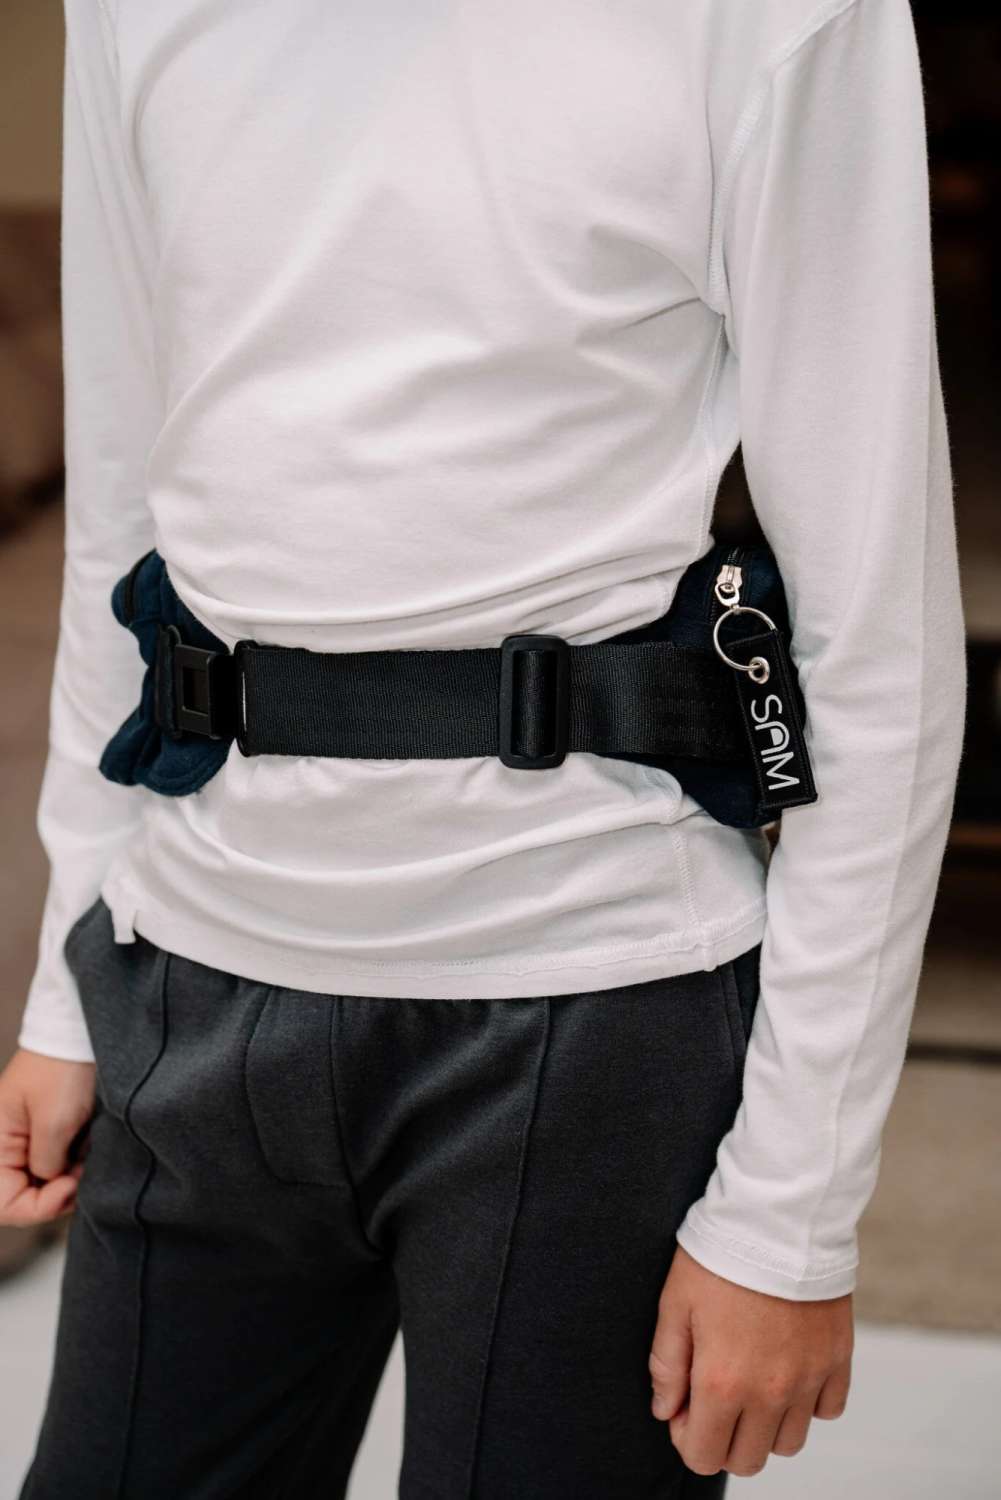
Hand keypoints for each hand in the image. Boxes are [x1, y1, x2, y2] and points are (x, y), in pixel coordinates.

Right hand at [0, 1048, 95, 1226]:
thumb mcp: (55, 1122)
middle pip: (23, 1196)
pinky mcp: (49, 1131)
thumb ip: (46, 1164)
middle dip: (56, 1194)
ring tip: (87, 1158)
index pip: (4, 1204)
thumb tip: (50, 1181)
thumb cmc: (62, 1070)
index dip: (38, 1207)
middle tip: (83, 1177)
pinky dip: (74, 1162)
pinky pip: (58, 1162)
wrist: (79, 1032)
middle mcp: (6, 1145)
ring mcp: (28, 1139)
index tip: (69, 1187)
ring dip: (68, 1178)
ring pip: (44, 1182)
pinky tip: (89, 1148)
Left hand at [649, 1244, 852, 1477]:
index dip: (687, 1437)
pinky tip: (787, 1370)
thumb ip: (667, 1364)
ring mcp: (808, 1379)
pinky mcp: (837, 1360)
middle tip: (714, 1396)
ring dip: (765, 1425)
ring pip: (788, 1443)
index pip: (704, 1456)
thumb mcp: (674, 1303)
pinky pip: (827, 1410)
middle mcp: (770, 1393)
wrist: (779, 1218)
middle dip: (724, 1439)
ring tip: (751, 1382)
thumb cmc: (721, 1255)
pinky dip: (807, 1403)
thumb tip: (665, 1410)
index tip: (684, 1406)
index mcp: (723, 1382)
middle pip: (748, 1460)